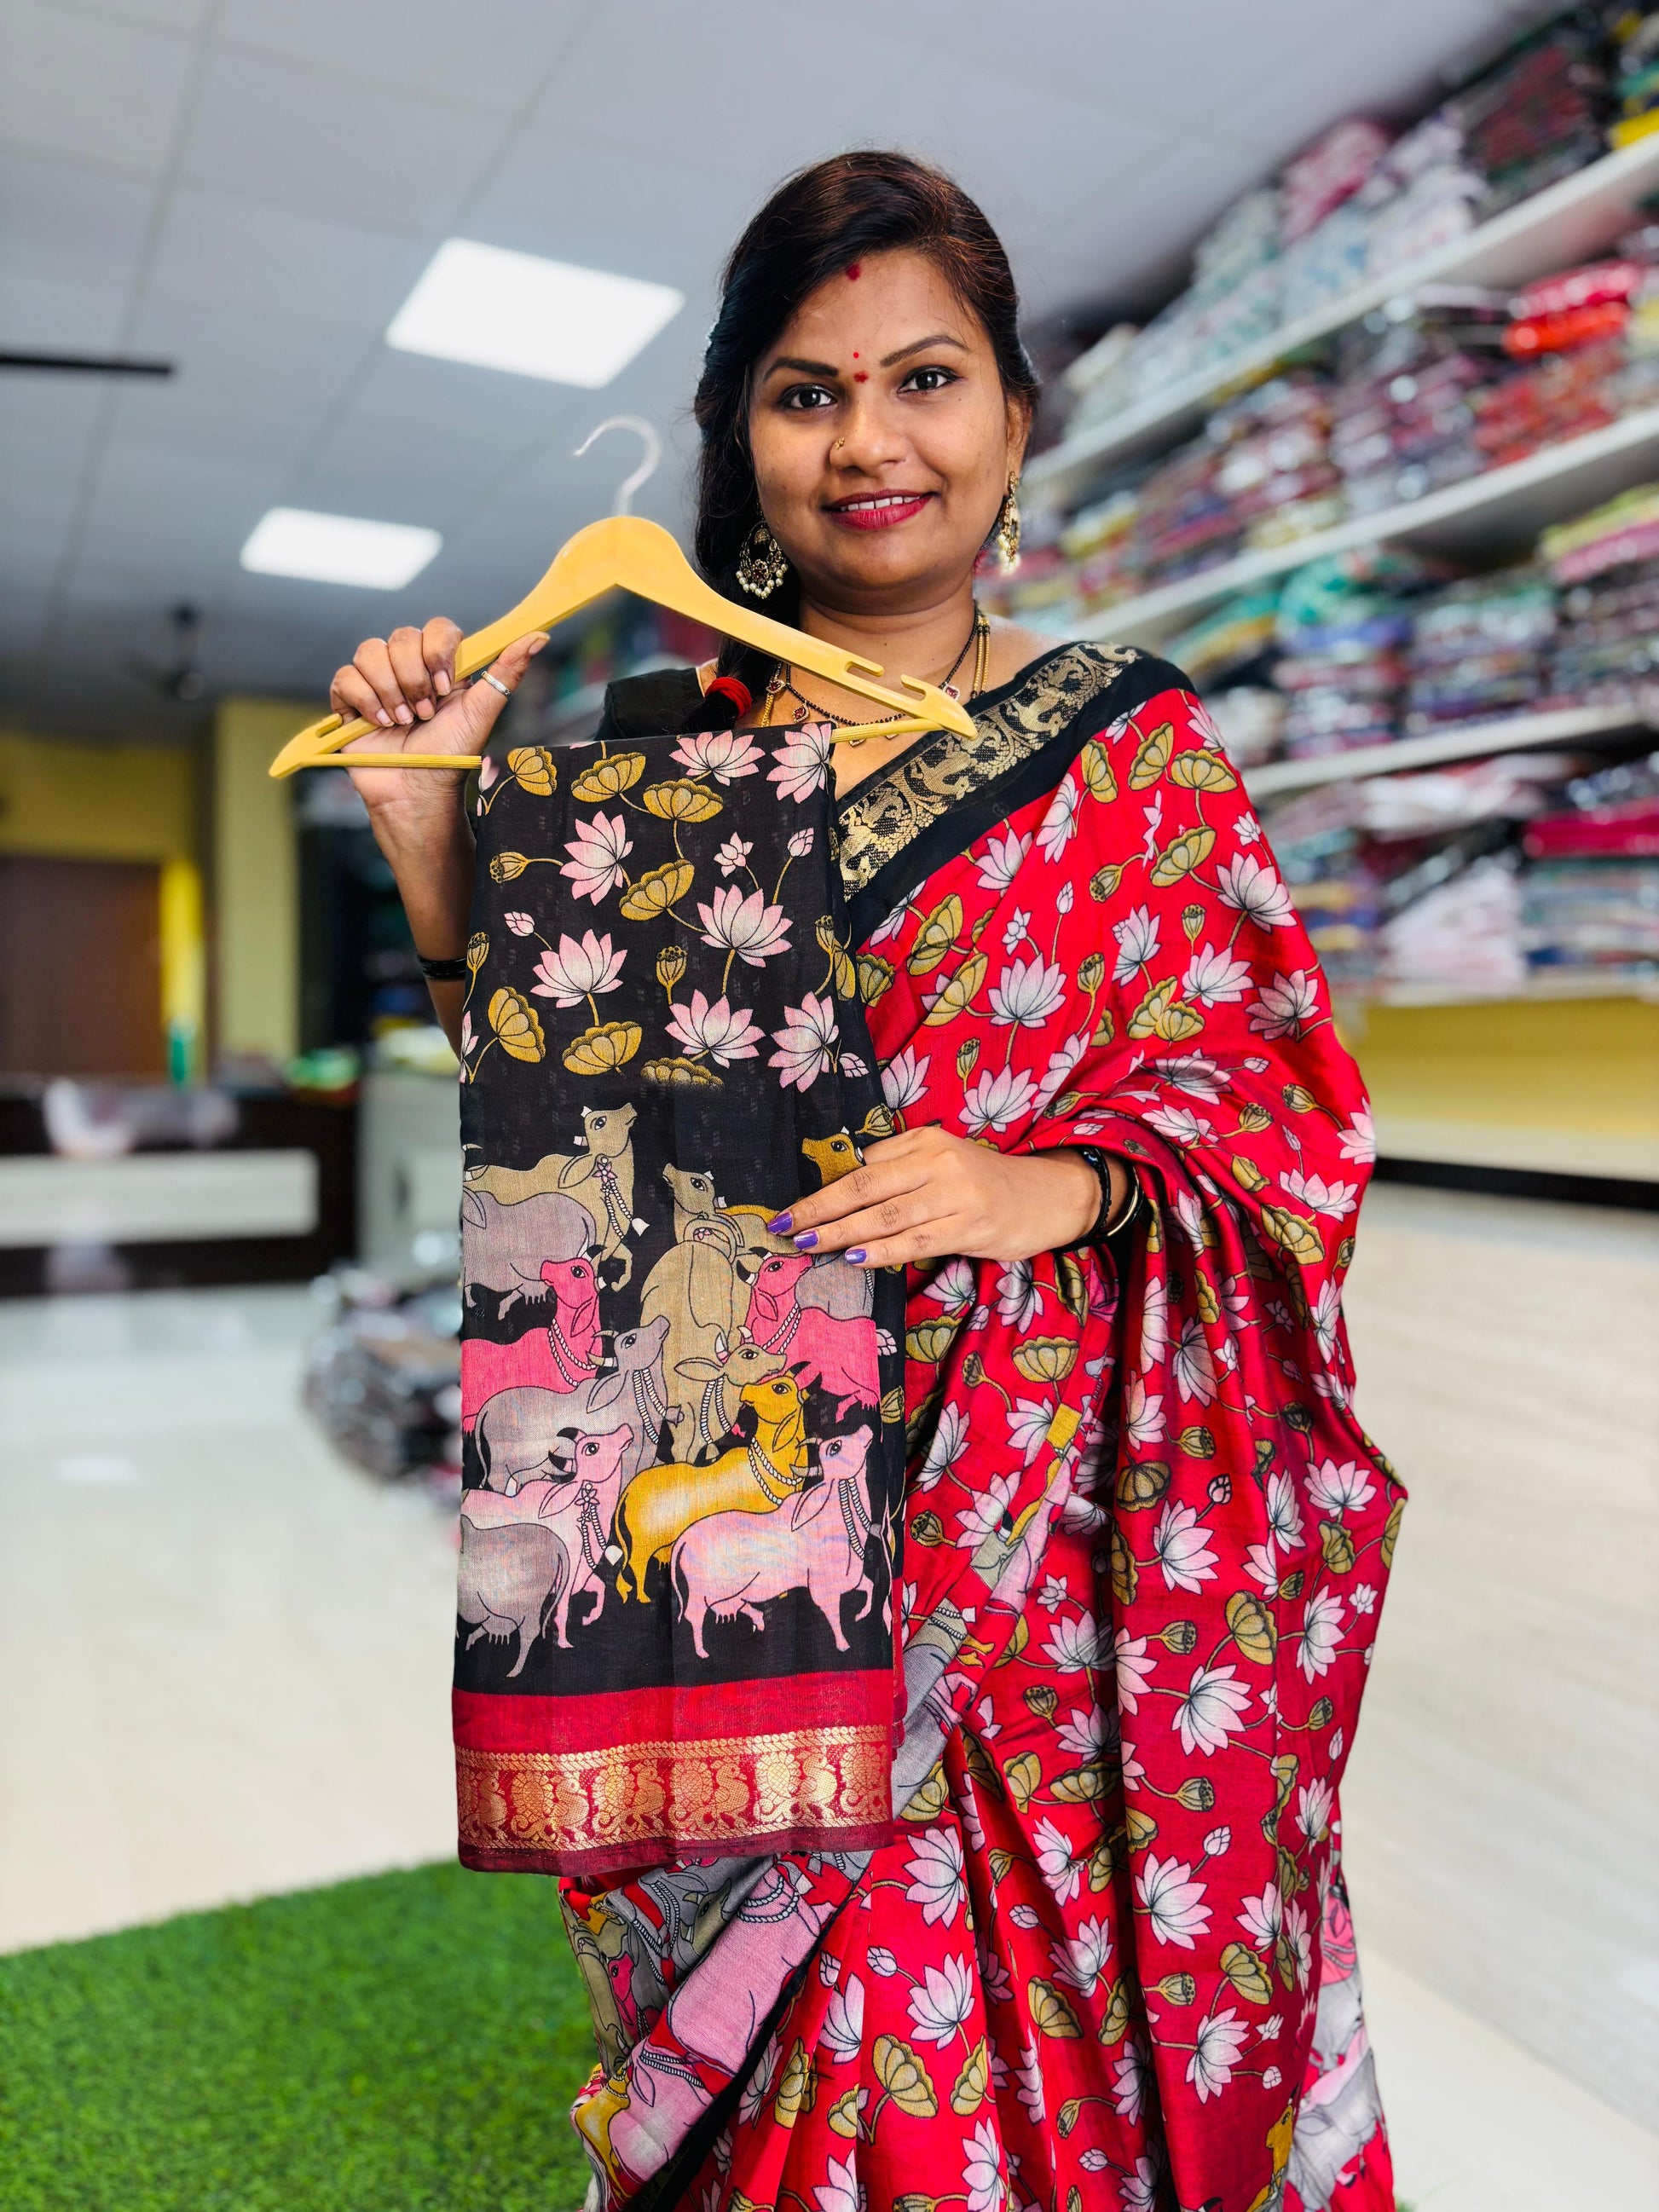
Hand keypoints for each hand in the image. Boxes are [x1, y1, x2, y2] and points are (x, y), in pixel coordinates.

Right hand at [330, 619, 545, 831]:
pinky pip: (345, 677)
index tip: (444, 686)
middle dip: (414, 679)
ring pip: (370, 651)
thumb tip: (538, 636)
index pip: (437, 628)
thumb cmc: (451, 756)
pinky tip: (380, 724)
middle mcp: (408, 668)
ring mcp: (377, 682)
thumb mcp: (482, 713)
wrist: (417, 792)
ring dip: (389, 691)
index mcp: (441, 666)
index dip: (437, 651)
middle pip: (401, 637)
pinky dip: (365, 701)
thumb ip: (506, 672)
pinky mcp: (350, 701)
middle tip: (425, 714)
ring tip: (403, 722)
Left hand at [769, 1125, 1116, 1268]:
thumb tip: (844, 1183)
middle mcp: (939, 1163)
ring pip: (886, 1216)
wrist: (1048, 1196)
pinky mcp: (970, 1227)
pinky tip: (855, 1257)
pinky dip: (882, 1250)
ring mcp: (956, 1196)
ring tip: (807, 1245)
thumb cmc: (985, 1182)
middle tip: (782, 1228)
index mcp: (925, 1142)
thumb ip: (898, 1164)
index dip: (822, 1191)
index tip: (788, 1212)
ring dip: (840, 1233)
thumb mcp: (943, 1158)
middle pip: (865, 1188)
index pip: (863, 1168)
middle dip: (818, 1210)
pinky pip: (916, 1241)